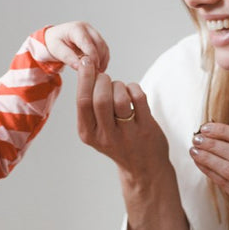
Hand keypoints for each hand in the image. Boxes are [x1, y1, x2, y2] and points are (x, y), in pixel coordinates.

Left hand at [42, 21, 109, 71]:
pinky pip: (104, 50)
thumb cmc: (55, 42)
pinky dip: (103, 60)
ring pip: (104, 47)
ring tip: (95, 72)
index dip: (92, 57)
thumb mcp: (56, 50)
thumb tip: (80, 67)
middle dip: (98, 60)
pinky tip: (97, 68)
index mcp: (76, 28)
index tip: (92, 69)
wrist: (55, 38)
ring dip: (102, 61)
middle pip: (99, 44)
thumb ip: (68, 57)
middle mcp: (87, 28)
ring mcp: (93, 33)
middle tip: (94, 73)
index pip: (88, 43)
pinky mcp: (97, 39)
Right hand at [75, 60, 169, 180]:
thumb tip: (86, 67)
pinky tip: (132, 94)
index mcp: (89, 134)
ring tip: (120, 90)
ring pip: (120, 97)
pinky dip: (134, 89)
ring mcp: (127, 134)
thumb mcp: (97, 129)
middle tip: (106, 79)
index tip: (86, 62)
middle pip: (100, 98)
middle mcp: (106, 136)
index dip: (84, 77)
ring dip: (119, 85)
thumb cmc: (118, 141)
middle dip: (102, 80)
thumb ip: (90, 105)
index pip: (82, 101)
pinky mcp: (146, 129)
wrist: (143, 168)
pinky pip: (138, 98)